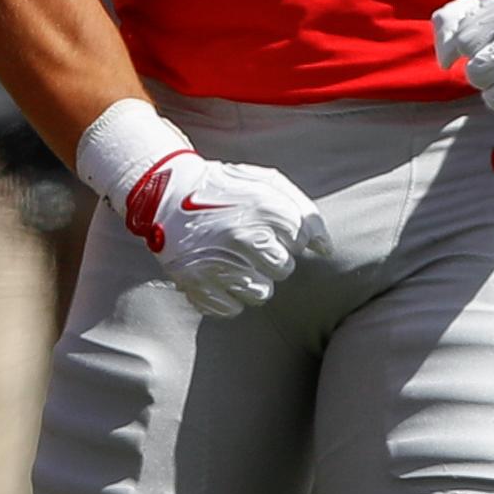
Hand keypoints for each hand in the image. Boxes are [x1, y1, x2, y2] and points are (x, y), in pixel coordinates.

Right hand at [122, 150, 326, 317]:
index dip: (288, 235)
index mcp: (262, 206)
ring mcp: (218, 263)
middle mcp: (242, 236)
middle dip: (272, 258)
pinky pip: (232, 308)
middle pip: (283, 269)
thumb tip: (326, 250)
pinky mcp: (197, 284)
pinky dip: (228, 295)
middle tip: (249, 243)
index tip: (270, 228)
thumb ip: (304, 213)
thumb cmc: (226, 190)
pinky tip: (218, 273)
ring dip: (253, 279)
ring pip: (261, 292)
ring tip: (233, 258)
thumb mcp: (267, 185)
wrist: (167, 195)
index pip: (301, 240)